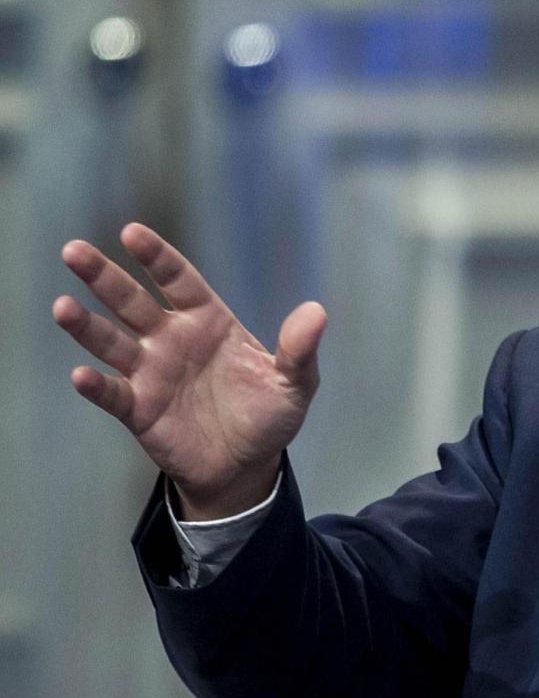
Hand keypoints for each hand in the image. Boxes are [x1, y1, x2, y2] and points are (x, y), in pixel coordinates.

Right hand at [53, 223, 326, 518]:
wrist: (247, 465)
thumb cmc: (270, 415)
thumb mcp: (295, 383)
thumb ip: (300, 349)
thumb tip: (317, 312)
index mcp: (209, 321)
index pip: (178, 279)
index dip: (156, 257)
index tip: (131, 232)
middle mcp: (173, 339)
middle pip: (132, 301)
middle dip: (104, 277)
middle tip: (74, 251)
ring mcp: (151, 373)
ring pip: (111, 342)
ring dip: (86, 326)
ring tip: (63, 307)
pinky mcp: (139, 410)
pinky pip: (113, 394)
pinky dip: (97, 386)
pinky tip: (81, 376)